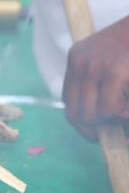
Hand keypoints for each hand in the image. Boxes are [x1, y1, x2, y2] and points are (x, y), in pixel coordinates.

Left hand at [63, 15, 128, 140]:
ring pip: (93, 114)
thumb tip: (101, 126)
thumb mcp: (114, 61)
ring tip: (126, 116)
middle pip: (74, 111)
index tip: (97, 131)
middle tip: (114, 133)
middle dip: (94, 129)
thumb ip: (104, 86)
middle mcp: (80, 62)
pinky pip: (111, 110)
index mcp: (78, 59)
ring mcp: (95, 67)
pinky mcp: (114, 72)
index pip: (69, 100)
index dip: (82, 121)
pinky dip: (124, 117)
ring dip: (113, 123)